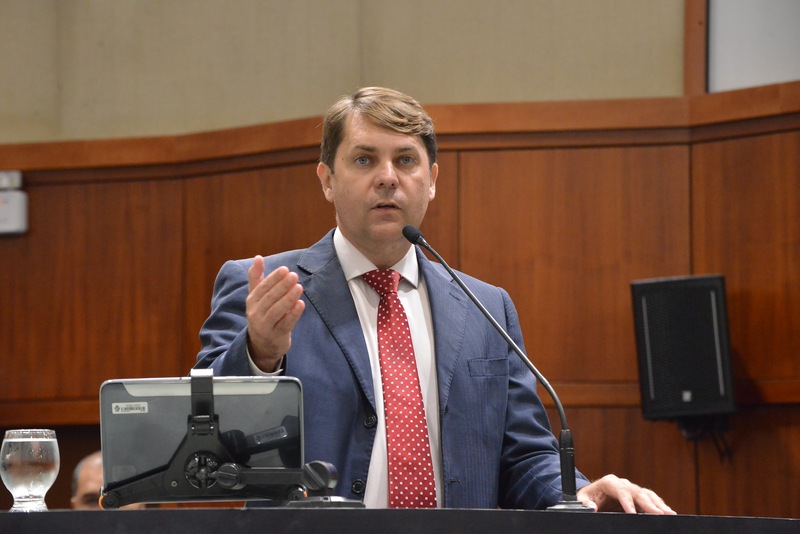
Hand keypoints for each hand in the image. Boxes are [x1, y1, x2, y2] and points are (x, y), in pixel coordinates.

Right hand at [245, 257, 304, 371]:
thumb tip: (258, 257)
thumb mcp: (256, 296)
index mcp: (252, 301)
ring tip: (299, 287)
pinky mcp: (276, 336)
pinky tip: (301, 304)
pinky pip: (285, 324)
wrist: (262, 344)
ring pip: (277, 311)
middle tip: (294, 276)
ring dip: (288, 298)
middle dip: (282, 286)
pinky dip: (293, 314)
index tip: (285, 269)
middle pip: (269, 298)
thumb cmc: (262, 314)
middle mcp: (256, 313)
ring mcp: (265, 326)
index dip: (273, 278)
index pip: (262, 288)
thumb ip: (257, 277)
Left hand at [577, 474, 675, 513]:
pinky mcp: (637, 497)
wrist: (593, 496)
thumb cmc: (588, 497)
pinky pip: (650, 499)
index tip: (632, 513)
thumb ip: (585, 503)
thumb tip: (592, 507)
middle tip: (659, 513)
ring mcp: (632, 490)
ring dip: (658, 504)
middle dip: (648, 503)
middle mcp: (623, 484)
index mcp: (609, 482)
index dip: (627, 501)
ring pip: (647, 495)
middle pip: (637, 492)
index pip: (620, 490)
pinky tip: (667, 513)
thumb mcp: (582, 499)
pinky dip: (658, 505)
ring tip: (669, 513)